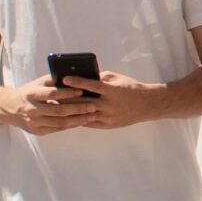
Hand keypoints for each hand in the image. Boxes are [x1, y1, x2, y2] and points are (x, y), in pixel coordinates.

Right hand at [0, 74, 93, 134]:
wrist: (9, 108)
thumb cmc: (28, 92)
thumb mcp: (37, 83)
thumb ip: (53, 80)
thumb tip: (73, 76)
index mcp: (32, 94)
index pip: (52, 93)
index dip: (67, 92)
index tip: (82, 90)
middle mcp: (32, 109)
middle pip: (58, 110)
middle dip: (77, 108)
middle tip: (93, 105)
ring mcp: (34, 122)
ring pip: (59, 122)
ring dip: (77, 120)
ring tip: (91, 116)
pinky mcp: (37, 131)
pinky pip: (57, 129)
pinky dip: (70, 125)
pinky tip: (81, 121)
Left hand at [47, 68, 163, 129]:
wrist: (147, 105)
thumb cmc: (131, 88)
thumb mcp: (117, 79)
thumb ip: (101, 78)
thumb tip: (84, 76)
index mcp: (112, 91)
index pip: (91, 85)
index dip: (77, 82)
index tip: (64, 78)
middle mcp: (109, 105)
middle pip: (84, 102)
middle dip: (68, 98)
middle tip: (54, 94)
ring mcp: (108, 117)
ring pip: (84, 114)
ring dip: (71, 110)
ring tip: (58, 106)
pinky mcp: (107, 125)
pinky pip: (89, 122)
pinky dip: (78, 118)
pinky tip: (68, 115)